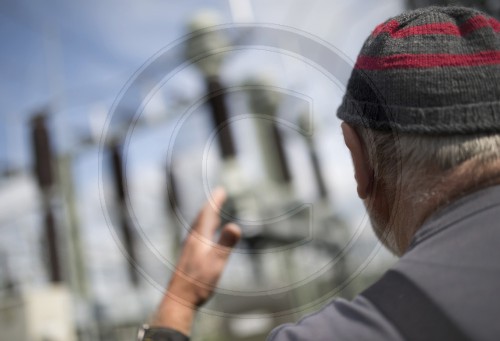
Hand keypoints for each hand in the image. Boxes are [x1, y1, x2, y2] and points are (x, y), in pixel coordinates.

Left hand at [152, 188, 240, 334]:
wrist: (179, 299)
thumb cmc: (198, 282)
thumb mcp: (216, 262)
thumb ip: (225, 244)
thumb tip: (235, 225)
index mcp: (199, 238)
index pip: (208, 214)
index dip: (215, 201)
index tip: (222, 190)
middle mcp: (192, 240)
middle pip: (202, 218)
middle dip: (211, 206)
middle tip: (219, 196)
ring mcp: (190, 249)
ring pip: (199, 228)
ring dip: (207, 218)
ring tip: (214, 213)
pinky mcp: (189, 258)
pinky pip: (198, 237)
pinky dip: (205, 231)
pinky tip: (207, 239)